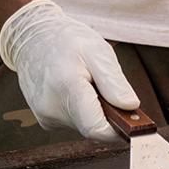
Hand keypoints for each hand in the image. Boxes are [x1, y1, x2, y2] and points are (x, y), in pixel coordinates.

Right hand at [0, 0, 139, 141]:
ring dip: (95, 109)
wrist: (32, 38)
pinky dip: (83, 109)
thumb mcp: (97, 50)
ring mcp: (45, 116)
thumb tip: (130, 106)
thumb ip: (114, 81)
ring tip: (88, 81)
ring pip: (85, 124)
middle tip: (107, 85)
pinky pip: (75, 121)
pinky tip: (77, 88)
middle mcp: (51, 108)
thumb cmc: (67, 40)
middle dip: (109, 112)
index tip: (135, 122)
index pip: (96, 128)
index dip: (120, 130)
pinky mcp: (44, 120)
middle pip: (94, 127)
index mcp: (67, 88)